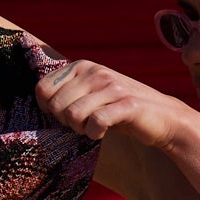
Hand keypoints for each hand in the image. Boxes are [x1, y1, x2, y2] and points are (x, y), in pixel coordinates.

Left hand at [33, 56, 192, 154]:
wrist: (162, 117)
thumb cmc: (118, 110)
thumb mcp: (90, 94)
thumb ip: (66, 92)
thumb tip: (37, 101)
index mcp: (82, 66)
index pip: (42, 89)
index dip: (48, 109)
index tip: (66, 117)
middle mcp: (95, 71)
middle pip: (55, 106)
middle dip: (66, 123)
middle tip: (84, 124)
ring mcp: (111, 86)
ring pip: (72, 115)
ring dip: (80, 129)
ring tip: (94, 128)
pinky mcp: (127, 104)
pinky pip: (96, 122)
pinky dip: (95, 134)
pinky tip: (103, 133)